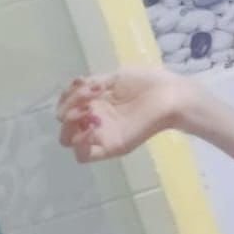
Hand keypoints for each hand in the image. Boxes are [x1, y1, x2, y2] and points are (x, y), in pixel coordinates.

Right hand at [57, 67, 185, 162]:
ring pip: (68, 139)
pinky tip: (93, 126)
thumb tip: (74, 87)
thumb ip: (93, 84)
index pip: (66, 105)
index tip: (82, 83)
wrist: (169, 95)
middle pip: (64, 124)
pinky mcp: (112, 147)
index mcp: (96, 103)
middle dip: (67, 108)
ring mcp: (102, 134)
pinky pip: (84, 155)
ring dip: (71, 124)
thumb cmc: (147, 83)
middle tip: (87, 99)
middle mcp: (95, 119)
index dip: (66, 95)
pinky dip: (81, 142)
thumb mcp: (116, 78)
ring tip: (90, 111)